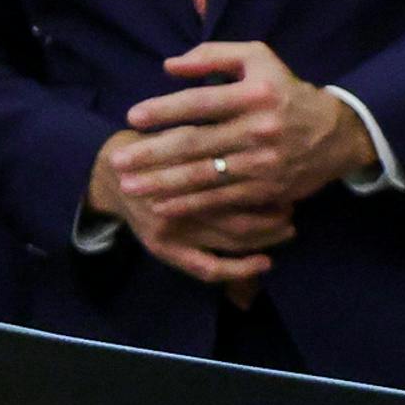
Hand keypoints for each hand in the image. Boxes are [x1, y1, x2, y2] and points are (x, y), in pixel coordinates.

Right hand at [89, 127, 297, 297]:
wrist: (112, 174)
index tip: (289, 181)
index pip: (235, 183)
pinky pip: (207, 268)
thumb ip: (212, 139)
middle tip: (292, 209)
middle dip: (271, 215)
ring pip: (230, 242)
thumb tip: (261, 141)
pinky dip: (238, 269)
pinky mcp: (165, 251)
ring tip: (288, 228)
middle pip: (238, 217)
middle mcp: (175, 205)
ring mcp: (170, 232)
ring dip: (264, 238)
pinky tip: (265, 263)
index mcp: (181, 171)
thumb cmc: (156, 148)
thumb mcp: (181, 134)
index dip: (268, 186)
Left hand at [108, 41, 374, 231]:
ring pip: (204, 176)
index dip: (164, 110)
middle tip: (118, 160)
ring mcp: (263, 164)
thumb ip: (214, 56)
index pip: (201, 103)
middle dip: (151, 154)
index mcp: (255, 95)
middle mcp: (259, 130)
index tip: (132, 117)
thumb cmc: (286, 92)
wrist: (337, 134)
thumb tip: (170, 66)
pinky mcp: (267, 189)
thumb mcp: (259, 59)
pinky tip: (163, 205)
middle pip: (195, 144)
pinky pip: (222, 199)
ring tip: (130, 186)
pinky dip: (190, 204)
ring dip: (162, 183)